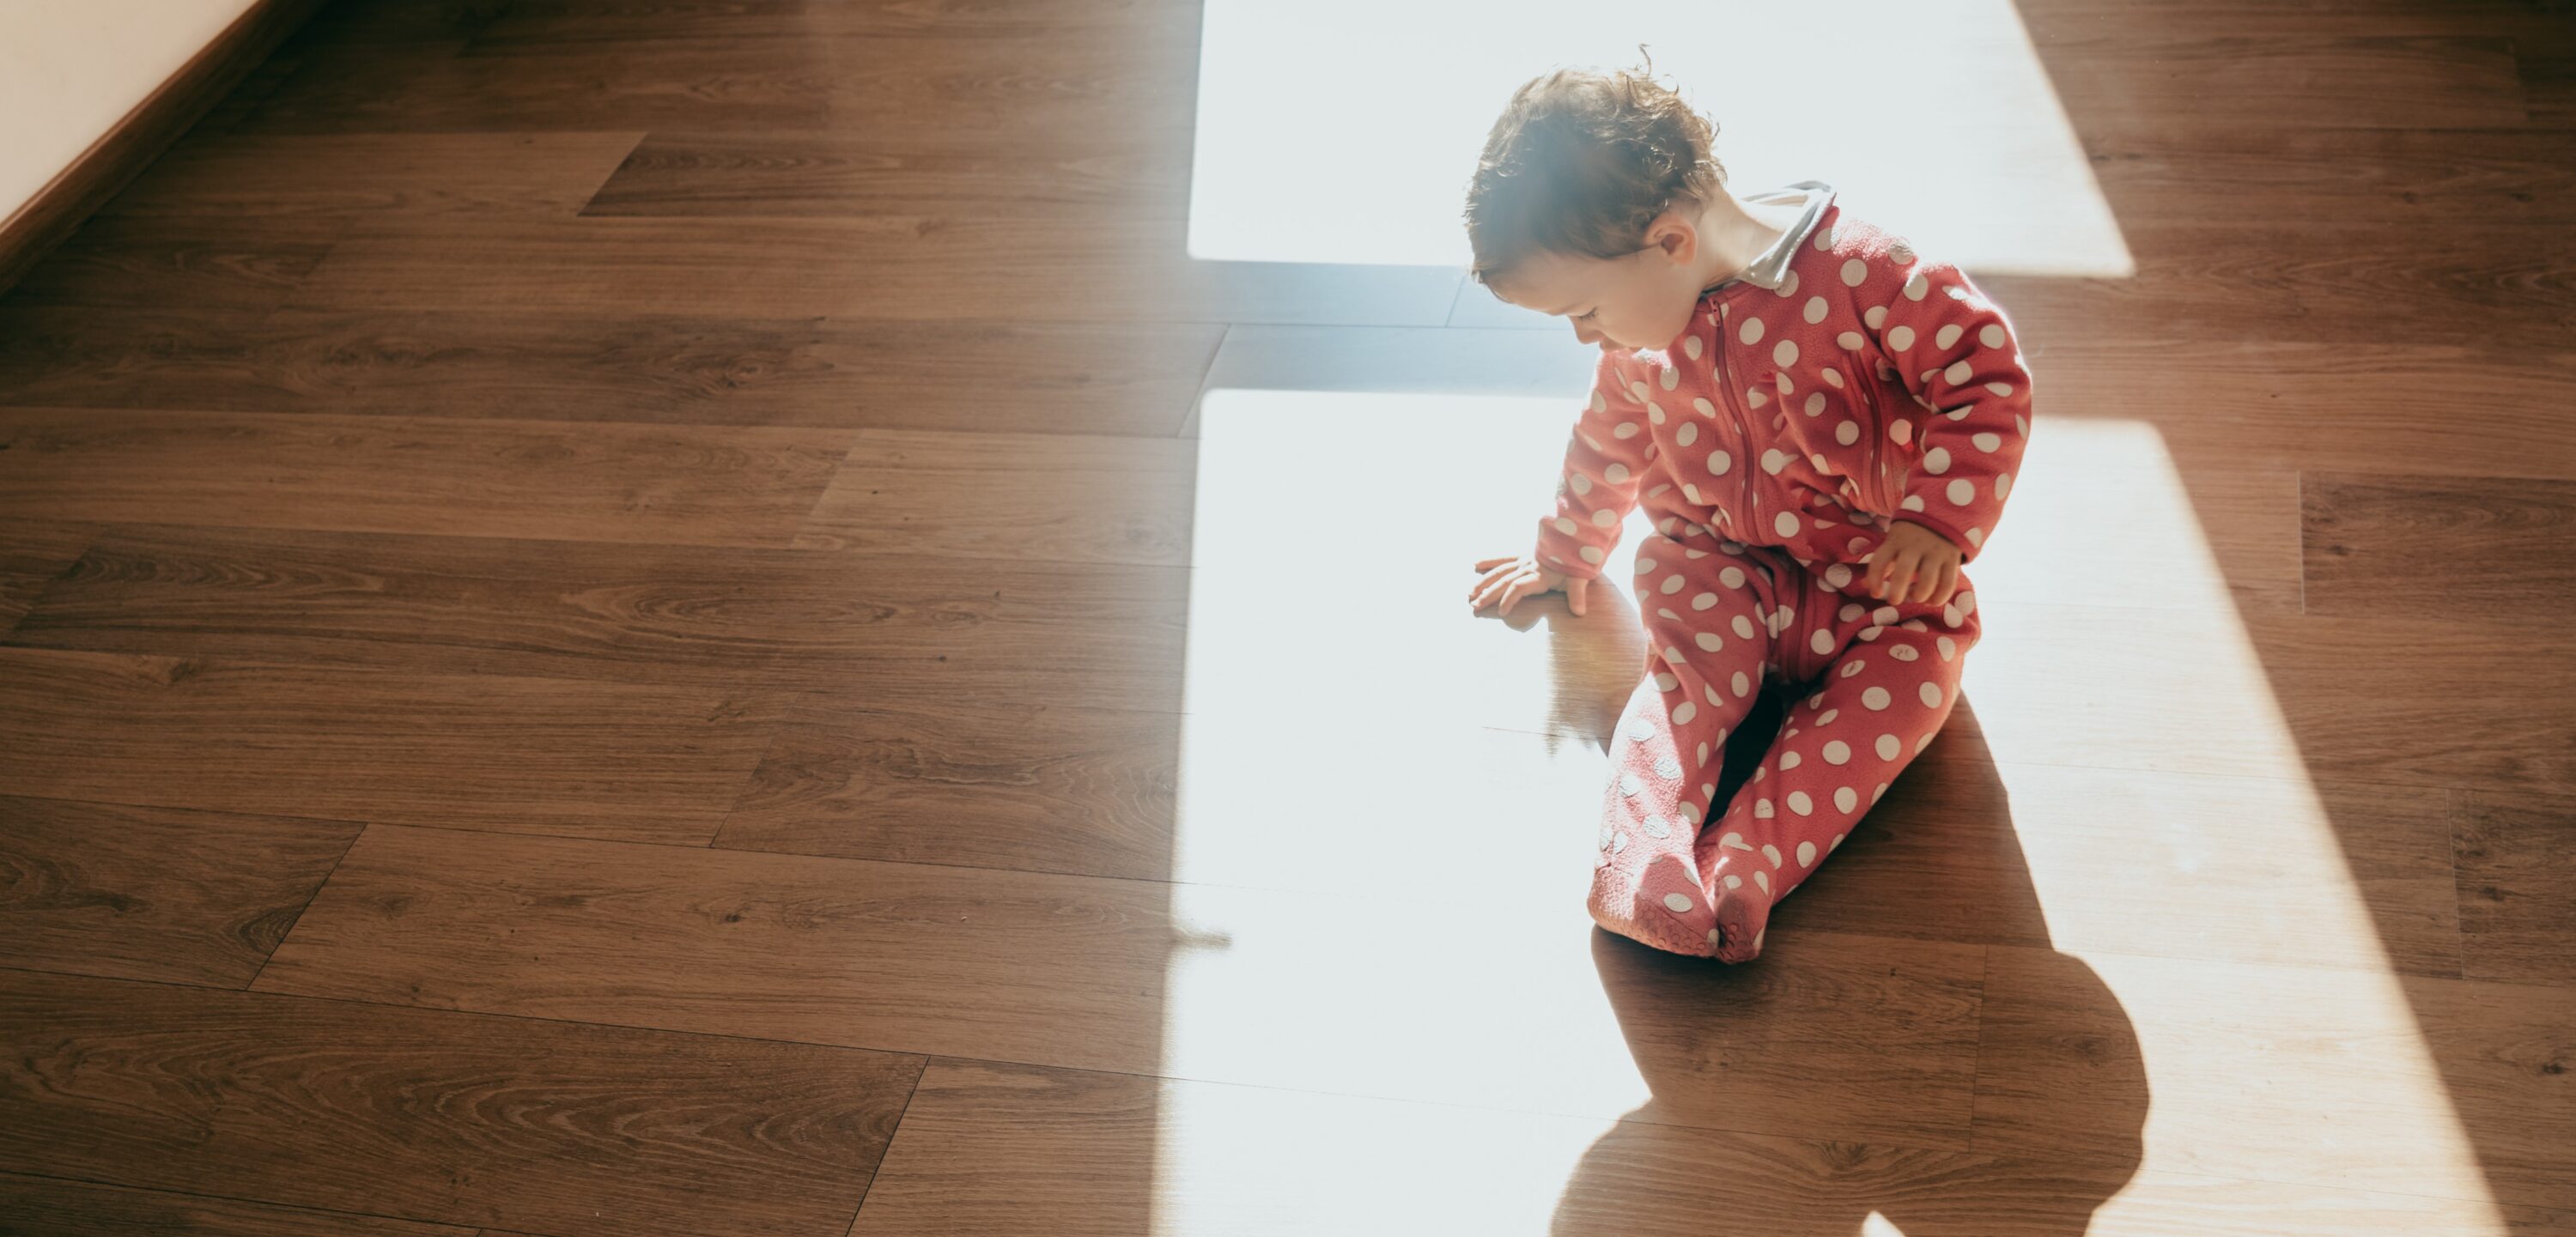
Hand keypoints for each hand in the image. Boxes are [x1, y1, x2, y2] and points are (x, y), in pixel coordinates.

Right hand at [1470, 555, 1589, 616]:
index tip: (1502, 612)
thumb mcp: (1579, 579)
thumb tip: (1579, 612)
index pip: (1519, 587)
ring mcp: (1523, 560)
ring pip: (1499, 571)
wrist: (1575, 538)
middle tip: (1475, 606)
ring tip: (1470, 593)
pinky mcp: (1522, 555)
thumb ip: (1576, 595)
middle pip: (1504, 581)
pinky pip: (1503, 558)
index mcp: (1540, 575)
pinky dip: (1489, 561)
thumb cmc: (1576, 562)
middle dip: (1488, 595)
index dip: (1509, 599)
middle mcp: (1528, 567)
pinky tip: (1475, 564)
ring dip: (1484, 582)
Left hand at [1862, 520, 1962, 606]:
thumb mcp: (1894, 544)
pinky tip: (1930, 600)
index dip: (1875, 579)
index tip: (1876, 594)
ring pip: (1928, 580)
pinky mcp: (1952, 559)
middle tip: (1894, 601)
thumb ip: (1882, 564)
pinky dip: (1939, 598)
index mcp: (1895, 542)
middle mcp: (1915, 546)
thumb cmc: (1910, 538)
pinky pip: (1947, 584)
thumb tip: (1865, 585)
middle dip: (1897, 591)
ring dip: (1919, 596)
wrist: (1942, 516)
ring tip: (1915, 598)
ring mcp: (1935, 552)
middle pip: (1904, 571)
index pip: (1880, 560)